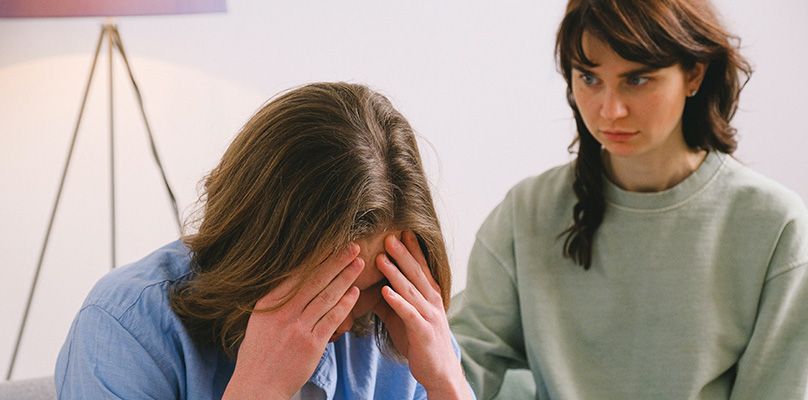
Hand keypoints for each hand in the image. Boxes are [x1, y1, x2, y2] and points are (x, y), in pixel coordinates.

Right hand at [223, 243, 363, 399]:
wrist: (258, 386)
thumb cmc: (258, 354)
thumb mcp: (259, 321)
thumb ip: (276, 302)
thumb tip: (291, 283)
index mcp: (268, 303)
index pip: (297, 274)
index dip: (317, 257)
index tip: (332, 244)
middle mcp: (283, 312)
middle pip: (315, 280)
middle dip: (337, 261)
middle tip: (353, 247)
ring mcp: (298, 328)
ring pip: (327, 296)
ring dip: (346, 278)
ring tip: (359, 264)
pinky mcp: (311, 344)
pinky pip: (332, 319)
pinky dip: (345, 304)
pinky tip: (355, 293)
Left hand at [374, 231, 471, 398]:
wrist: (441, 372)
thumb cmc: (421, 343)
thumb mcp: (407, 318)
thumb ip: (394, 301)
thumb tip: (374, 287)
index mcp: (431, 296)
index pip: (422, 268)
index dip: (413, 250)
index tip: (403, 231)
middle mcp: (432, 302)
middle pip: (416, 273)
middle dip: (403, 254)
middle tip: (389, 236)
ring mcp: (429, 316)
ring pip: (410, 290)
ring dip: (395, 273)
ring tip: (381, 258)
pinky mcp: (423, 332)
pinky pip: (408, 314)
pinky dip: (397, 301)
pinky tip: (385, 291)